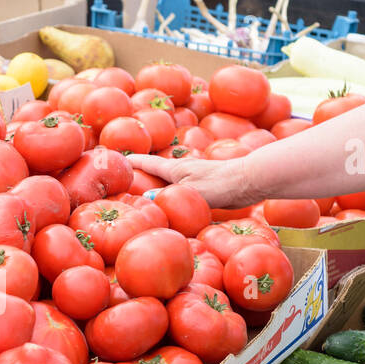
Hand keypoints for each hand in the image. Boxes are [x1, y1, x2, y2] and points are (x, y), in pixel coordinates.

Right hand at [128, 153, 264, 208]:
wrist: (248, 180)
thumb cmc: (221, 184)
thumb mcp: (193, 191)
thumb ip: (171, 195)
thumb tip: (149, 198)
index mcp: (175, 168)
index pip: (147, 162)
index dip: (131, 162)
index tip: (116, 159)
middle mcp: (181, 170)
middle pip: (155, 170)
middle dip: (139, 174)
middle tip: (123, 181)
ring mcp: (192, 177)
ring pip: (167, 180)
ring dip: (155, 184)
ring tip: (142, 194)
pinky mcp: (202, 186)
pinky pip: (178, 190)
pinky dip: (170, 194)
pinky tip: (170, 204)